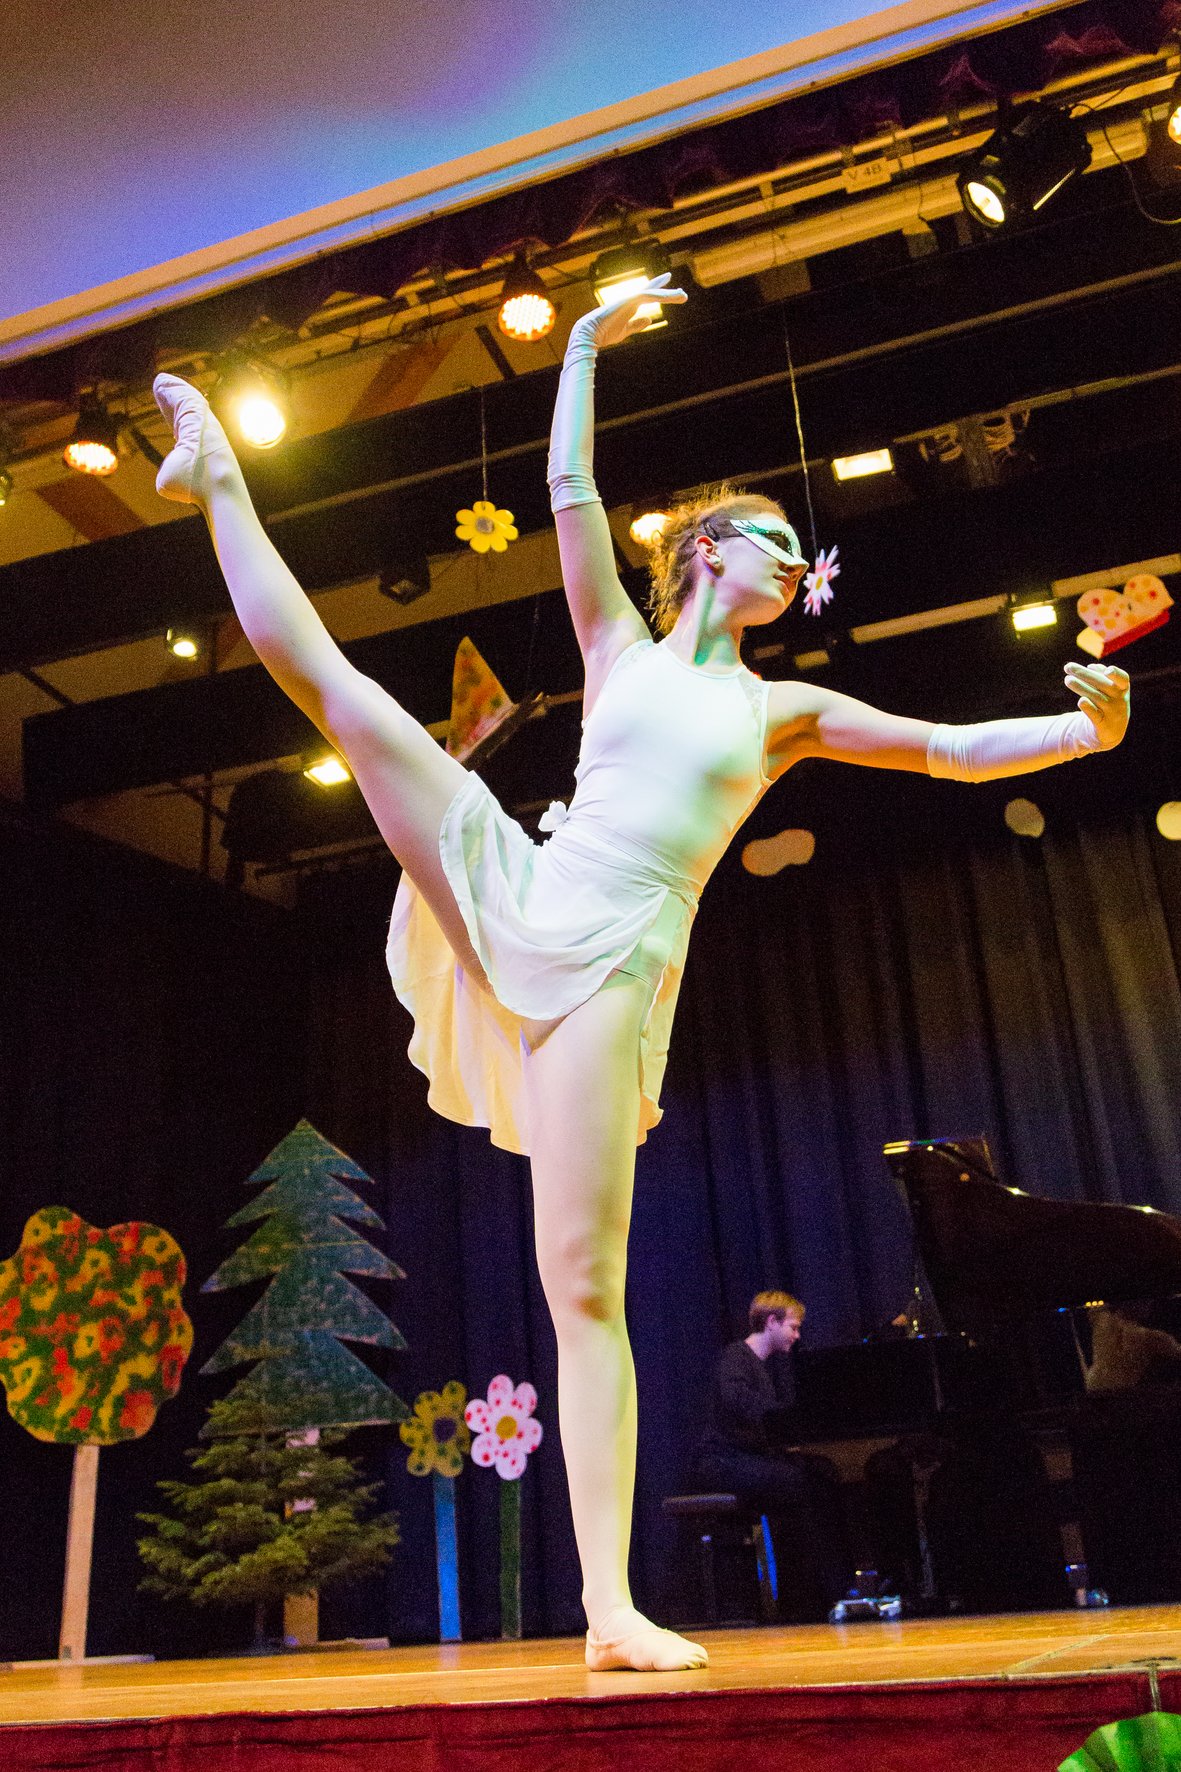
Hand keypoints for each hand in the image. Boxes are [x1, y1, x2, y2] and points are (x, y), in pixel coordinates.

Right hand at [573, 273, 687, 350]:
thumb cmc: (604, 333)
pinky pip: (649, 295)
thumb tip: (650, 318)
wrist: (590, 335)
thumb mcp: (625, 330)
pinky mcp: (629, 300)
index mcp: (629, 306)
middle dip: (663, 286)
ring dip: (669, 294)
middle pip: (650, 289)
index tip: (668, 285)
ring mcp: (629, 298)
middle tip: (679, 287)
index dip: (657, 290)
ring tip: (683, 295)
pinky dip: (662, 295)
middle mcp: (630, 299)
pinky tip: (673, 296)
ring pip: (653, 293)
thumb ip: (637, 324)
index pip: (646, 295)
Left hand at [1064, 659, 1129, 748]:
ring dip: (1081, 687)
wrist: (1113, 730)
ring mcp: (1111, 712)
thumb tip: (1091, 666)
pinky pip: (1095, 715)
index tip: (1107, 671)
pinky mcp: (1102, 724)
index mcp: (1122, 688)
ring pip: (1095, 697)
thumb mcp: (1111, 690)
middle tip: (1068, 667)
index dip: (1116, 674)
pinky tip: (1081, 701)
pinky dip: (1088, 708)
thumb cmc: (1110, 702)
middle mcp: (1119, 700)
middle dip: (1084, 674)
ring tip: (1067, 680)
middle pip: (1102, 684)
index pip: (1122, 679)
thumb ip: (1102, 676)